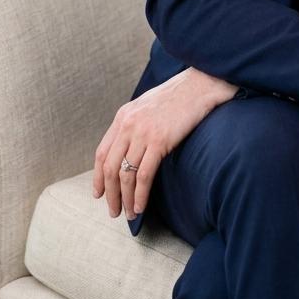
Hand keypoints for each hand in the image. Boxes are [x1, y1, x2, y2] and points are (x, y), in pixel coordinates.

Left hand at [93, 68, 236, 220]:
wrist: (200, 84)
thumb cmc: (179, 96)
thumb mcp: (148, 106)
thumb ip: (135, 124)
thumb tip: (129, 150)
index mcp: (124, 116)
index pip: (102, 153)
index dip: (98, 177)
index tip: (99, 194)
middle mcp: (129, 124)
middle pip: (110, 167)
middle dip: (110, 194)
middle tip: (114, 211)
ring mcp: (143, 132)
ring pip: (126, 175)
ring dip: (126, 199)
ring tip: (130, 213)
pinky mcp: (159, 140)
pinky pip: (144, 175)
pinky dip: (141, 195)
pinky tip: (141, 206)